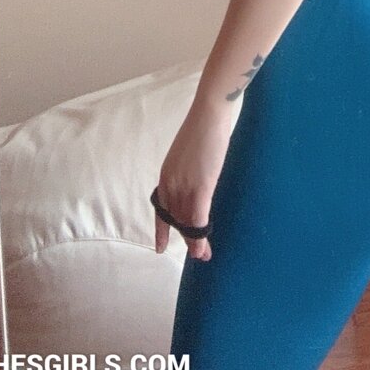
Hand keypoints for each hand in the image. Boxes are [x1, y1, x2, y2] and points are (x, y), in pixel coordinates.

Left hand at [153, 98, 233, 261]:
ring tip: (203, 256)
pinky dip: (200, 236)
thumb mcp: (190, 155)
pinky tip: (203, 247)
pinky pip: (198, 219)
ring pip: (187, 223)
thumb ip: (189, 172)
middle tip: (199, 255)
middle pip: (177, 219)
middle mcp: (170, 184)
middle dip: (186, 239)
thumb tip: (196, 183)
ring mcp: (184, 186)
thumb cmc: (203, 128)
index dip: (161, 230)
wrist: (210, 112)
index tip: (160, 248)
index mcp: (166, 175)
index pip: (161, 210)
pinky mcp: (201, 187)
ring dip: (195, 242)